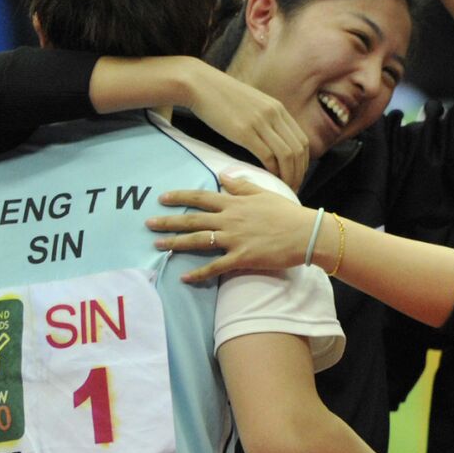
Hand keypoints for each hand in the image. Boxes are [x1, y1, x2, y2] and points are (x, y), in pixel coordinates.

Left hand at [149, 171, 316, 280]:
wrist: (305, 233)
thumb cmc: (287, 213)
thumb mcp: (263, 192)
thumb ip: (241, 185)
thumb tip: (222, 175)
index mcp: (234, 203)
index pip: (201, 198)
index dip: (180, 197)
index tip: (162, 198)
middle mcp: (230, 219)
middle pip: (192, 219)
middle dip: (168, 221)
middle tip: (148, 224)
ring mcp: (234, 239)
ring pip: (198, 241)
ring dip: (175, 243)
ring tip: (157, 246)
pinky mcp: (241, 258)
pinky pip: (215, 267)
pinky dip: (198, 273)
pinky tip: (184, 277)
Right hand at [177, 62, 309, 189]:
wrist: (200, 84)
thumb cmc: (221, 96)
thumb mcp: (252, 104)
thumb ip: (265, 119)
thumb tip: (271, 140)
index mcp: (278, 108)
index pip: (302, 140)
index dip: (303, 162)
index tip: (297, 176)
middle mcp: (274, 114)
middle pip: (298, 150)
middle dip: (299, 173)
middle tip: (293, 188)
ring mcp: (260, 122)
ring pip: (286, 155)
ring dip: (288, 175)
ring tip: (283, 187)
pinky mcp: (244, 131)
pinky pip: (267, 156)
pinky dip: (272, 170)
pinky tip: (269, 178)